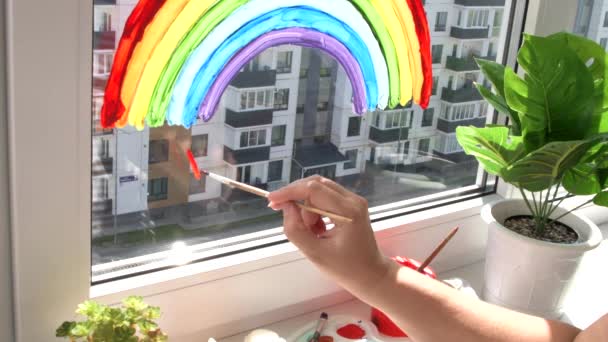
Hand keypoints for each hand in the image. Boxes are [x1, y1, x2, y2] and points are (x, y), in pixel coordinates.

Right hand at [267, 176, 391, 295]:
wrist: (371, 274)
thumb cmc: (346, 269)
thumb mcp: (315, 253)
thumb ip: (296, 230)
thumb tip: (286, 207)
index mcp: (348, 212)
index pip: (313, 189)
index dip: (289, 192)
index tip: (271, 201)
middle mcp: (353, 200)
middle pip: (315, 184)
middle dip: (296, 198)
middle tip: (284, 214)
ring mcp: (354, 200)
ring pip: (319, 190)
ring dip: (307, 207)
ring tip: (312, 232)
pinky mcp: (351, 204)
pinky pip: (325, 197)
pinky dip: (315, 209)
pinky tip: (318, 229)